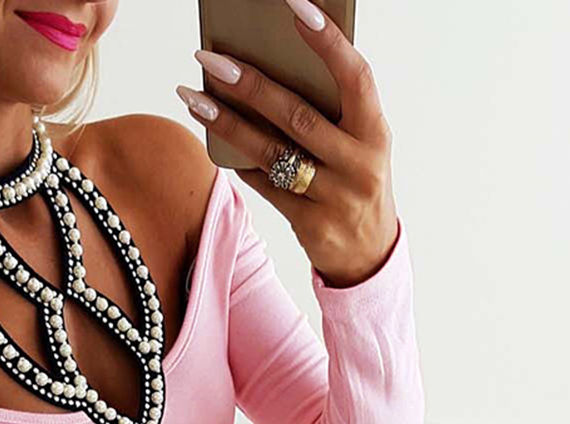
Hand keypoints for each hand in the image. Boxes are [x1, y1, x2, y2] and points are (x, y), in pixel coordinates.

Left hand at [175, 0, 398, 287]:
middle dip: (251, 85)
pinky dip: (240, 161)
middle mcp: (359, 164)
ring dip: (228, 123)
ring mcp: (334, 197)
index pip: (356, 77)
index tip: (295, 5)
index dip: (328, 41)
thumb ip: (332, 113)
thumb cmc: (356, 180)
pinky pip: (266, 186)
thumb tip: (270, 70)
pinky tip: (215, 140)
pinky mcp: (310, 224)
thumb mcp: (359, 144)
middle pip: (298, 116)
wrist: (368, 252)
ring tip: (193, 98)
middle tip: (211, 59)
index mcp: (376, 132)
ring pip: (273, 153)